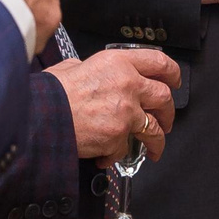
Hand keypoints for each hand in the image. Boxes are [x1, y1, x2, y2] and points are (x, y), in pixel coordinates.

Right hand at [50, 46, 178, 163]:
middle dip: (168, 111)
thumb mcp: (72, 66)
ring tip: (154, 148)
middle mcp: (128, 85)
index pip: (158, 62)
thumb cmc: (53, 92)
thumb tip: (89, 71)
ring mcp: (126, 112)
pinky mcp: (119, 136)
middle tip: (165, 119)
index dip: (172, 73)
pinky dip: (116, 155)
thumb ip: (90, 68)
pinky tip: (106, 156)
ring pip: (154, 128)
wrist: (44, 116)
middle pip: (164, 97)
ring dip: (157, 140)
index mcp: (118, 63)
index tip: (174, 81)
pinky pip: (124, 149)